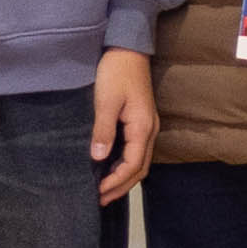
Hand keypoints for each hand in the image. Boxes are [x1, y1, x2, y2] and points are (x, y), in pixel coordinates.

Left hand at [89, 51, 157, 201]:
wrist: (128, 48)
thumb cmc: (116, 72)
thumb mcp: (106, 101)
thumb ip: (104, 130)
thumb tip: (99, 158)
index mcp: (143, 128)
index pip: (132, 165)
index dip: (115, 181)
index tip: (97, 192)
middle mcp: (150, 131)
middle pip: (140, 169)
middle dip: (121, 186)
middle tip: (100, 199)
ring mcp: (147, 126)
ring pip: (139, 161)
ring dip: (124, 178)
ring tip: (104, 189)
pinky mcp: (141, 121)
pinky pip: (136, 151)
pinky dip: (124, 165)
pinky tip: (111, 168)